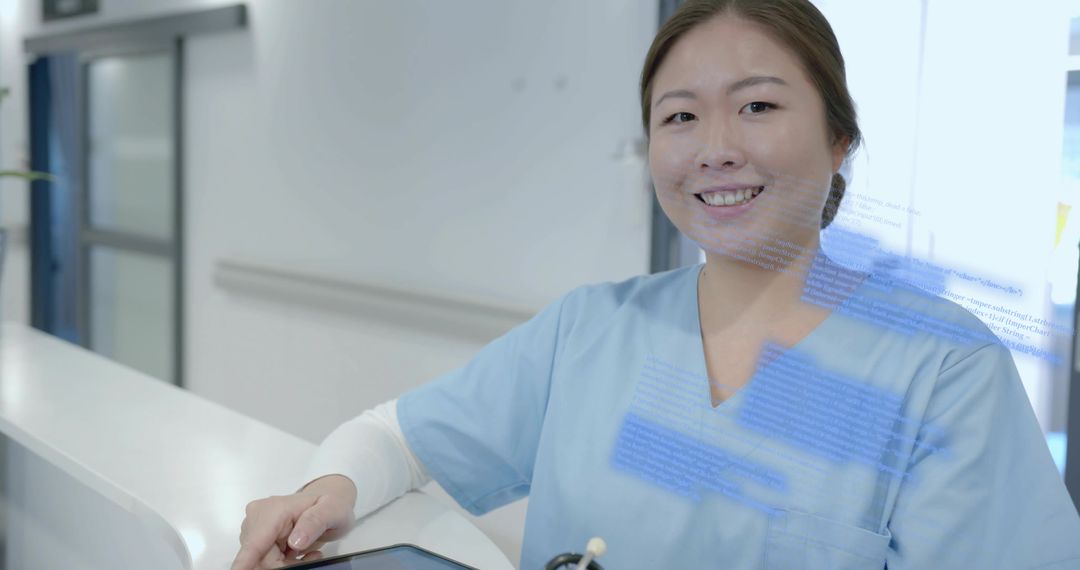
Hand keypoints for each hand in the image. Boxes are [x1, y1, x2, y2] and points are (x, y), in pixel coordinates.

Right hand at [231, 475, 357, 569]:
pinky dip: (281, 563)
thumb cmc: (331, 503)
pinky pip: (263, 559)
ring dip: (282, 564)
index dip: (246, 560)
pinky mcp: (257, 536)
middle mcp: (258, 516)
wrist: (329, 501)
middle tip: (310, 557)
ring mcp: (255, 527)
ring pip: (260, 560)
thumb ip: (314, 522)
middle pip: (259, 556)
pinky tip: (298, 553)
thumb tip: (295, 541)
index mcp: (274, 509)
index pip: (255, 540)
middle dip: (281, 565)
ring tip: (307, 553)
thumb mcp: (332, 510)